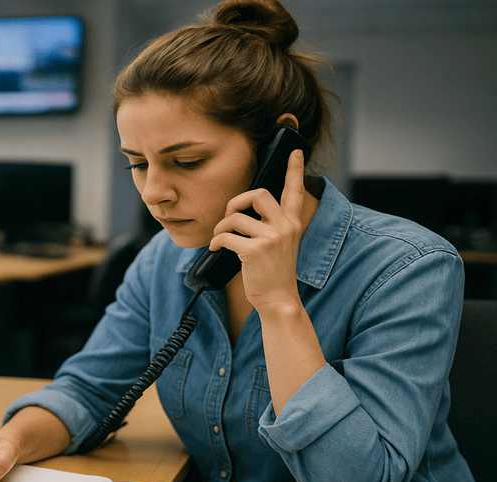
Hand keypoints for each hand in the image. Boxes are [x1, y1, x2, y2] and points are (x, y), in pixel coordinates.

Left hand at [209, 149, 307, 310]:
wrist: (279, 300)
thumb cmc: (274, 272)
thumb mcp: (280, 244)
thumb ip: (271, 225)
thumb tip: (245, 209)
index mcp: (293, 223)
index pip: (295, 191)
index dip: (294, 170)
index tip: (294, 151)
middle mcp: (285, 227)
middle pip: (258, 194)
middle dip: (237, 201)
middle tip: (229, 215)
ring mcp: (272, 239)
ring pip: (235, 217)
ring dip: (221, 227)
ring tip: (219, 239)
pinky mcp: (255, 251)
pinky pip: (225, 236)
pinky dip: (215, 242)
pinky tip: (215, 249)